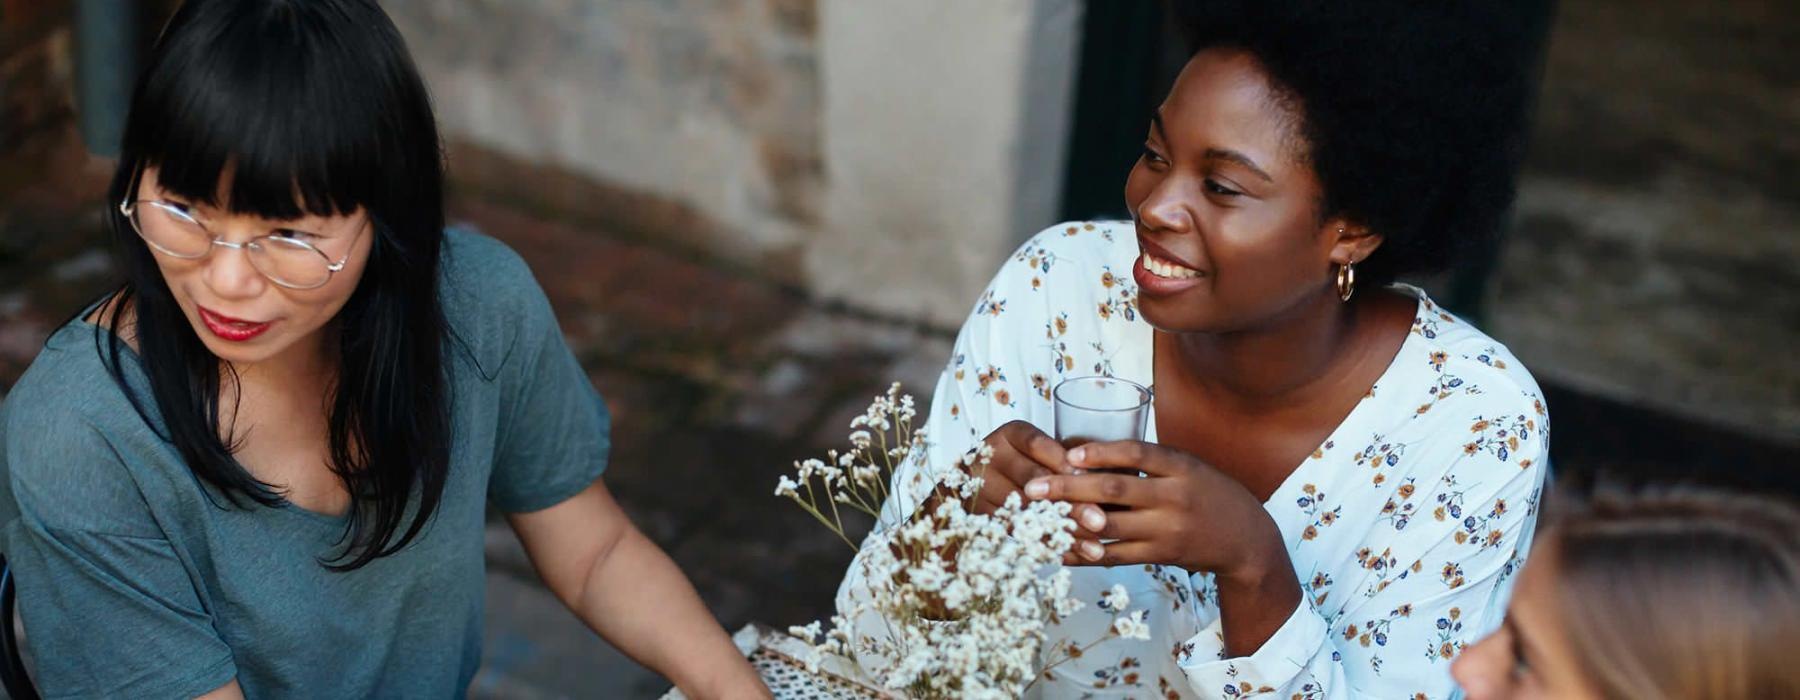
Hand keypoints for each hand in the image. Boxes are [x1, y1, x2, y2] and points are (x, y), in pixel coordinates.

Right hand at [960, 421, 1107, 544]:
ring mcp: (981, 486)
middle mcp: (992, 455)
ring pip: (1027, 510)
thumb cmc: (1025, 465)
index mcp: (1011, 434)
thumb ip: (1071, 461)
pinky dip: (1046, 543)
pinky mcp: (979, 513)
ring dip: (1062, 529)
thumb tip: (1119, 475)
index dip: (1064, 464)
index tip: (1092, 481)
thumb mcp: (1042, 453)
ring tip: (1094, 546)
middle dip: (1070, 502)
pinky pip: (1017, 531)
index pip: (1037, 444)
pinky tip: (1070, 555)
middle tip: (1100, 520)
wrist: (974, 484)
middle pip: (1033, 479)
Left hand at [1023, 440, 1282, 575]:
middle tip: (1033, 487)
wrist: (1246, 539)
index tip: (1068, 454)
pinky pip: (1115, 555)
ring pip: (1109, 525)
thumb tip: (1091, 451)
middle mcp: (1174, 497)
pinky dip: (1084, 553)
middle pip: (1114, 490)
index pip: (1137, 453)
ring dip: (1069, 522)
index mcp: (1182, 467)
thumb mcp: (1189, 467)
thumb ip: (1151, 461)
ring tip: (1036, 517)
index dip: (1101, 452)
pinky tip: (1059, 549)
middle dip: (1069, 488)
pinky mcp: (1161, 556)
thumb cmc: (1209, 494)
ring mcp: (1167, 530)